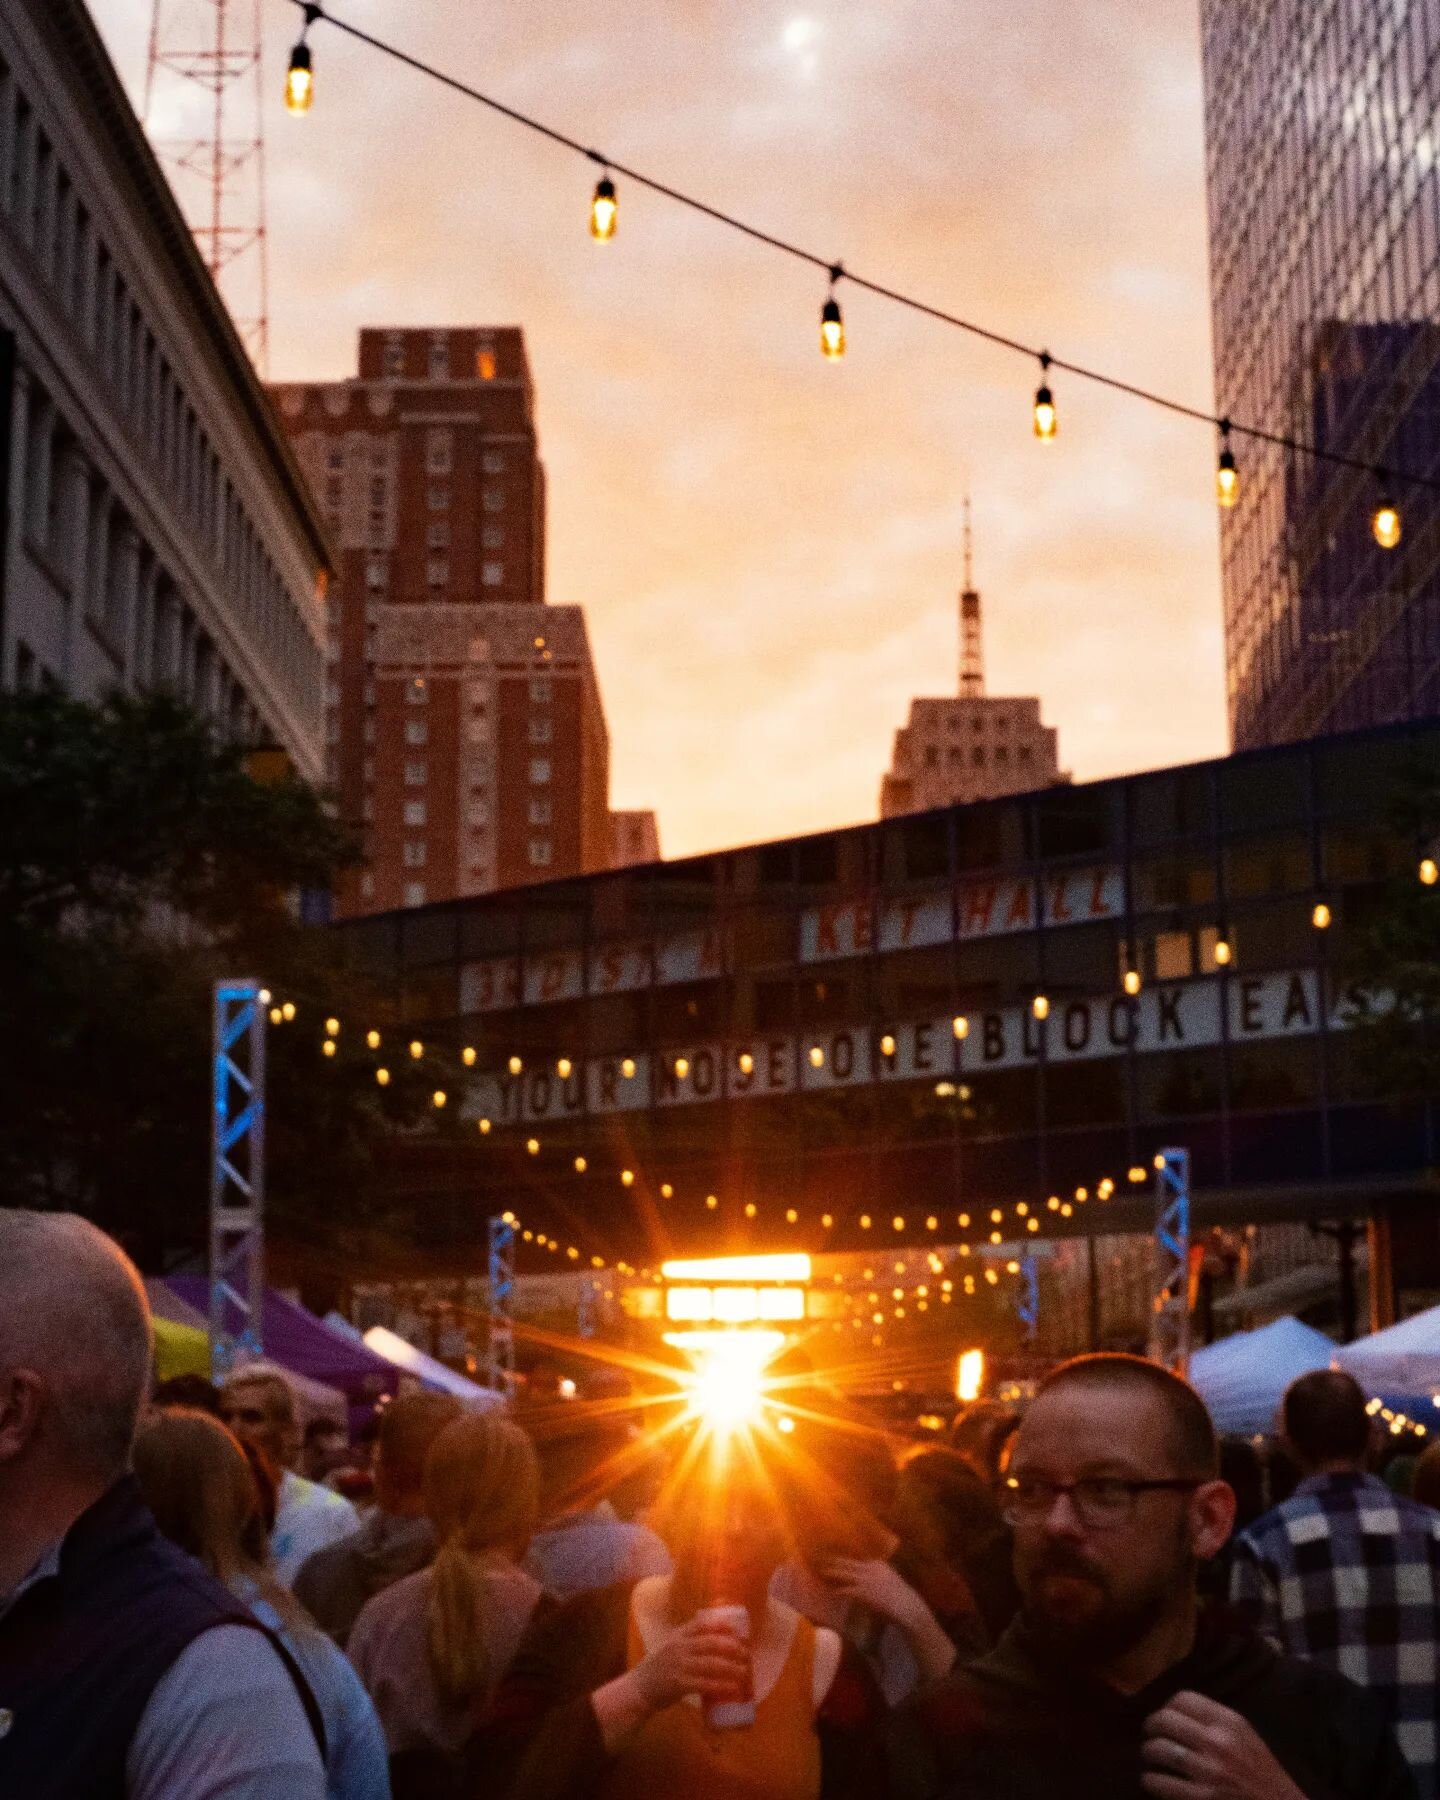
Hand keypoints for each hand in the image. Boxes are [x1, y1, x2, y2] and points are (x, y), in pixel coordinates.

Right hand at [629, 1616, 750, 1712]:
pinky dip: (720, 1685)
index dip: (721, 1625)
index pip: (701, 1624)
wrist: (639, 1689)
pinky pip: (704, 1684)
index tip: (736, 1630)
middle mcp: (678, 1648)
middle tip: (746, 1653)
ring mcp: (678, 1666)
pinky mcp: (679, 1685)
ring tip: (744, 1671)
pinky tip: (732, 1688)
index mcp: (678, 1636)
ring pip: (710, 1664)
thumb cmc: (658, 1667)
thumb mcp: (670, 1646)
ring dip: (730, 1667)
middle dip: (731, 1647)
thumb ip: (688, 1639)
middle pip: (710, 1643)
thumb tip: (713, 1632)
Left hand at [817, 1557, 928, 1629]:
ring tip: (821, 1572)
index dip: (844, 1558)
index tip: (833, 1556)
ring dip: (831, 1572)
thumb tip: (868, 1583)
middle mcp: (871, 1568)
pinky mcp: (863, 1592)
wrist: (909, 1609)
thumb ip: (879, 1578)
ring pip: (843, 1573)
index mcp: (878, 1563)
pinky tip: (832, 1592)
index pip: (856, 1558)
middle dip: (834, 1561)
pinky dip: (838, 1591)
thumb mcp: (890, 1582)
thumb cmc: (901, 1599)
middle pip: (847, 1562)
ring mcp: (866, 1579)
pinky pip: (846, 1590)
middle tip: (821, 1559)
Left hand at [1142, 1692, 1308, 1799]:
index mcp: (1230, 1723)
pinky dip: (1150, 1780)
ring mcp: (1208, 1771)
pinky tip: (1152, 1780)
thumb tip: (1177, 1712)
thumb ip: (1217, 1722)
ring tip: (1149, 1756)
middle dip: (1151, 1727)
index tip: (1165, 1717)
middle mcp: (1218, 1742)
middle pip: (1165, 1720)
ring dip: (1148, 1753)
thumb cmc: (1264, 1776)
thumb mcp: (1246, 1738)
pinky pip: (1160, 1782)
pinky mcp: (1201, 1798)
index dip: (1167, 1706)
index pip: (1183, 1698)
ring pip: (1158, 1749)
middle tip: (1150, 1735)